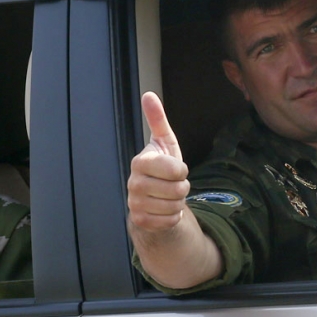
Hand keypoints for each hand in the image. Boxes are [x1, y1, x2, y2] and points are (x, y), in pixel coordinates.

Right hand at [127, 92, 190, 232]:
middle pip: (177, 190)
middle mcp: (133, 183)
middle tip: (174, 184)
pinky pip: (169, 221)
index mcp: (140, 162)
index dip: (181, 170)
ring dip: (178, 203)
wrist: (152, 196)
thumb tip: (148, 95)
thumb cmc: (161, 166)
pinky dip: (173, 217)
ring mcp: (134, 203)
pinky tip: (165, 209)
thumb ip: (157, 119)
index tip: (176, 168)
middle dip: (182, 188)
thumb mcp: (164, 142)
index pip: (174, 169)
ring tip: (169, 196)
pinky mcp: (139, 221)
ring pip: (174, 207)